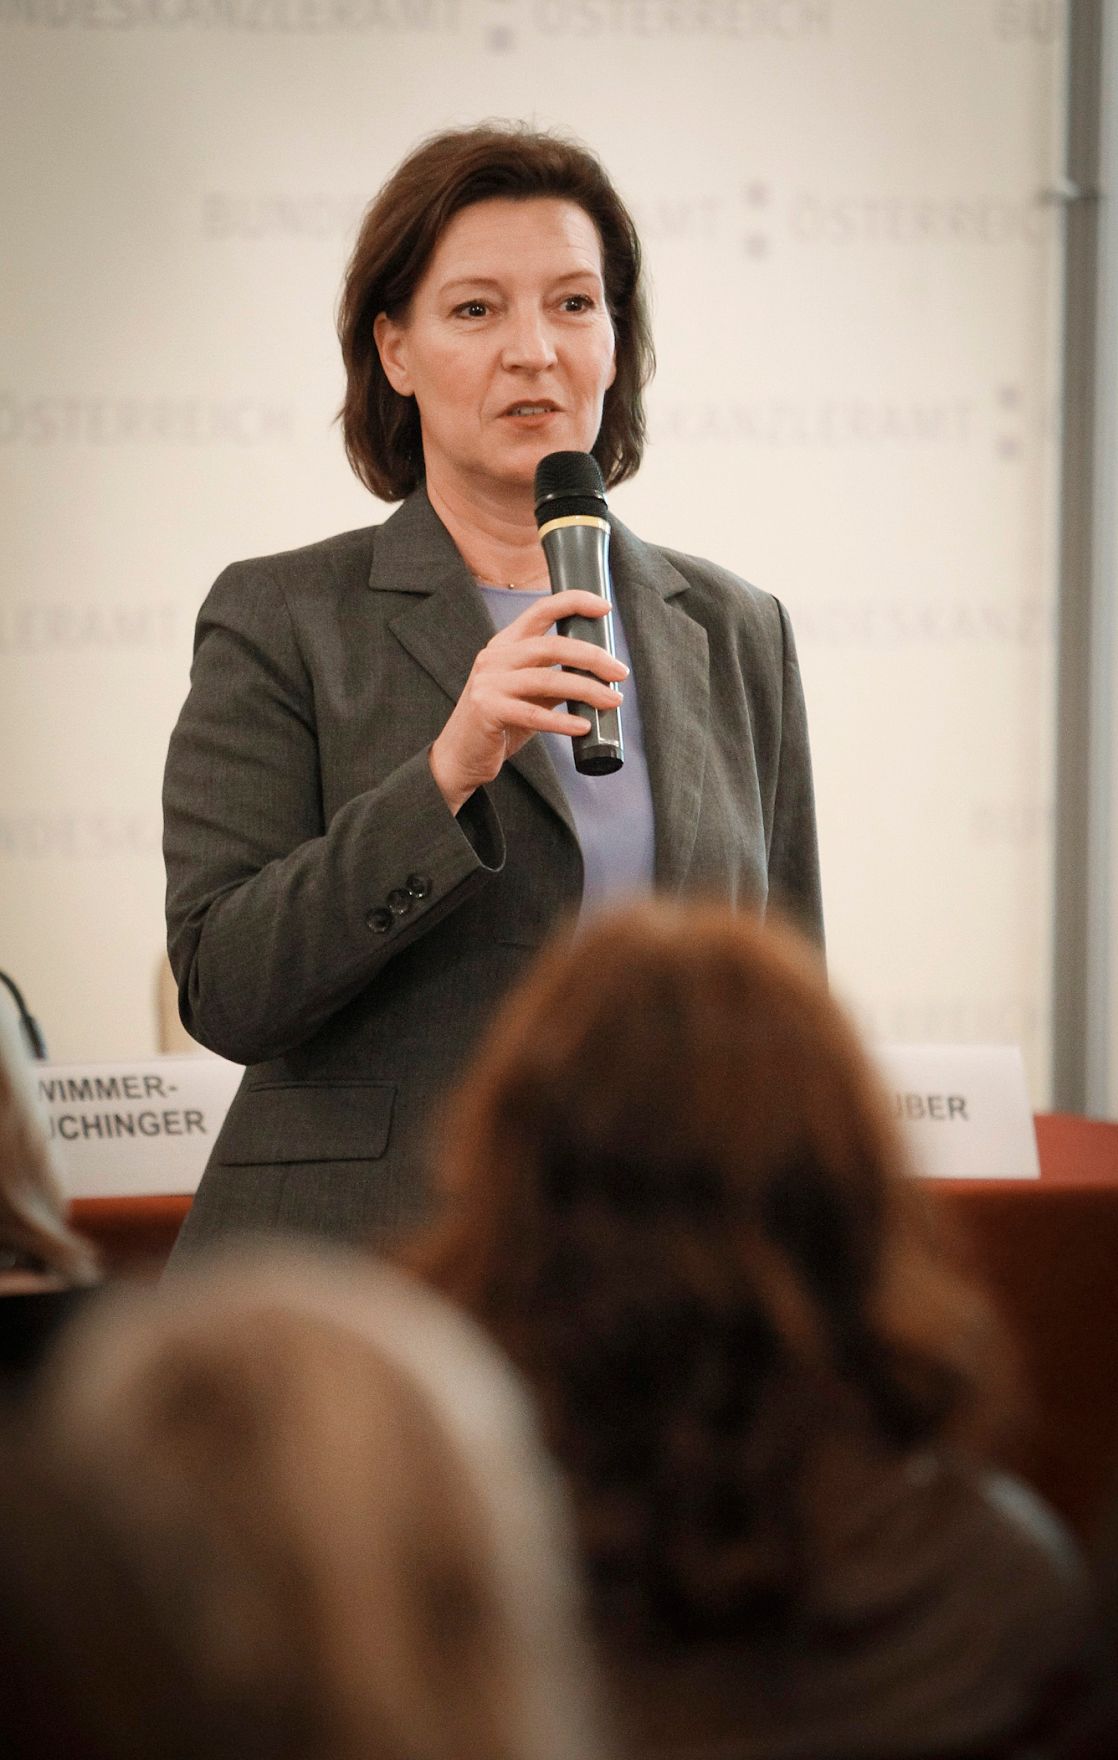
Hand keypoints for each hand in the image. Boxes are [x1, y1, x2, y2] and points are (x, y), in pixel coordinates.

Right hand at [429, 589, 628, 812]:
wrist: (459, 756)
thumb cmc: (498, 724)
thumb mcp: (528, 695)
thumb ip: (554, 681)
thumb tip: (598, 678)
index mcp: (505, 645)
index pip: (540, 611)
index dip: (573, 603)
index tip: (604, 606)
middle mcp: (494, 657)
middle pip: (551, 646)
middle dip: (592, 657)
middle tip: (620, 672)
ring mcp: (489, 683)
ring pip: (547, 679)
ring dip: (586, 690)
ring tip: (613, 701)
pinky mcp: (487, 710)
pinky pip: (534, 714)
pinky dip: (563, 721)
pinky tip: (584, 726)